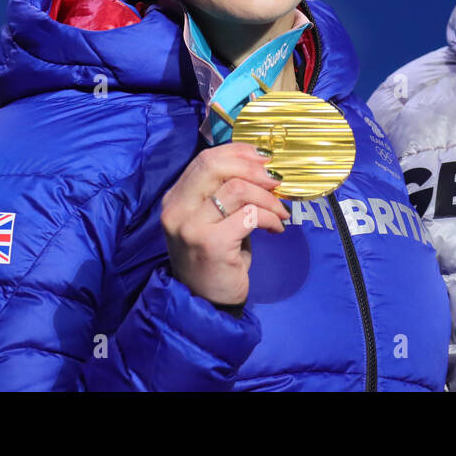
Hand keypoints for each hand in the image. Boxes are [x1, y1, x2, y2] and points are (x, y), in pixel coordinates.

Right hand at [160, 142, 289, 306]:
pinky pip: (249, 216)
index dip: (238, 152)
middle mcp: (177, 210)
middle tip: (276, 181)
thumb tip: (262, 166)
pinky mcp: (211, 244)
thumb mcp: (212, 220)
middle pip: (216, 166)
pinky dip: (269, 218)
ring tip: (280, 211)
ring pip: (237, 189)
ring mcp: (191, 227)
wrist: (204, 303)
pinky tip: (276, 228)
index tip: (263, 158)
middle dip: (253, 169)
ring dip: (267, 198)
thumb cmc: (213, 259)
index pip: (205, 159)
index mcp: (175, 198)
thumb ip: (224, 193)